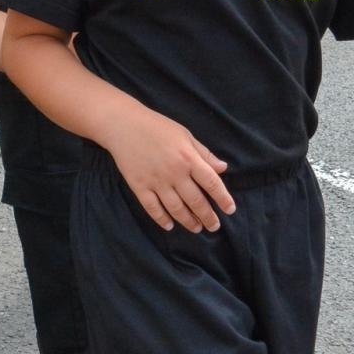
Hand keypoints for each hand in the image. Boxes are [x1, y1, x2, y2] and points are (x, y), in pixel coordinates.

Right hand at [103, 110, 234, 232]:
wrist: (123, 124)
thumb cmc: (157, 127)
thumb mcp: (185, 135)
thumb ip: (204, 154)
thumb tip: (223, 168)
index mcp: (188, 158)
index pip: (211, 183)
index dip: (223, 198)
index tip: (230, 210)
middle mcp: (175, 172)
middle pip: (196, 201)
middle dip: (207, 216)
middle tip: (214, 226)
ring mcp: (156, 181)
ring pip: (176, 208)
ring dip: (188, 221)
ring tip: (197, 228)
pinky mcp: (139, 186)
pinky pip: (152, 208)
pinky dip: (161, 219)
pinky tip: (169, 226)